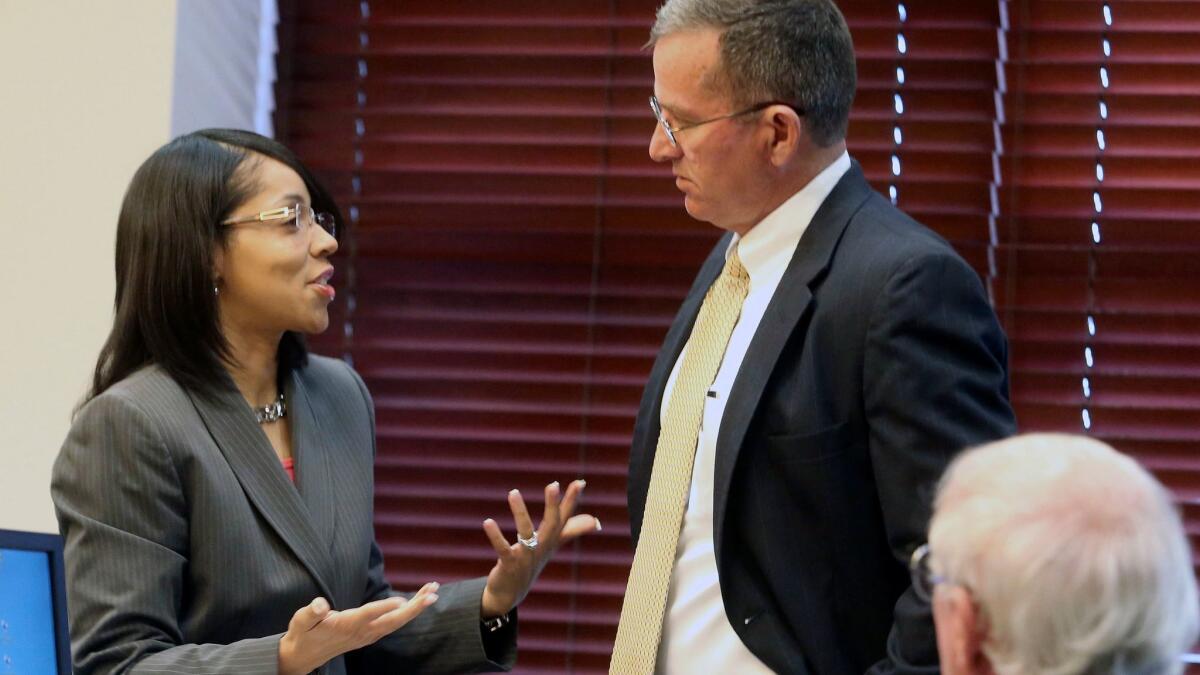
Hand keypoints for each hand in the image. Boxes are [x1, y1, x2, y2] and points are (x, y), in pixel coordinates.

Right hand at [278, 583, 438, 674]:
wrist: (304, 656)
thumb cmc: (303, 634)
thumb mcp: (300, 622)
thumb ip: (310, 612)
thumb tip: (320, 604)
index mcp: (345, 625)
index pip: (368, 615)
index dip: (384, 607)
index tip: (402, 600)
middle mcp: (361, 631)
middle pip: (392, 620)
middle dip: (414, 607)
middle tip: (432, 593)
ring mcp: (368, 634)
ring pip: (396, 621)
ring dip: (416, 607)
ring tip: (432, 590)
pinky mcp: (370, 634)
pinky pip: (393, 623)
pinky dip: (408, 612)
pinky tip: (419, 601)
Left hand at [480, 479, 600, 617]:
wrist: (512, 592)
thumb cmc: (532, 563)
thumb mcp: (553, 545)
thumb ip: (571, 530)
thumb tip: (596, 521)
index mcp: (552, 540)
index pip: (565, 517)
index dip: (572, 501)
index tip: (580, 482)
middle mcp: (542, 547)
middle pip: (551, 525)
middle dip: (553, 505)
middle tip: (554, 485)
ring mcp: (526, 557)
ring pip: (525, 532)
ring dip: (520, 512)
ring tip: (513, 492)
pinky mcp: (509, 564)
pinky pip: (503, 548)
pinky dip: (496, 536)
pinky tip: (488, 522)